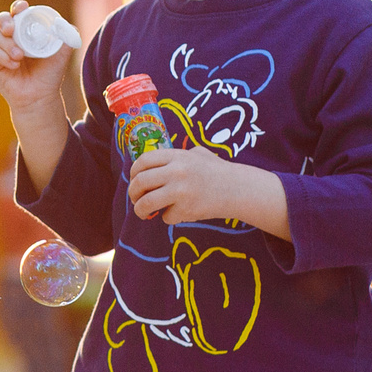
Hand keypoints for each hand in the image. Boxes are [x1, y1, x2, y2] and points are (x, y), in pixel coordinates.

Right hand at [0, 0, 72, 114]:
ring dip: (7, 44)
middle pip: (1, 20)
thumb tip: (62, 22)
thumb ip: (67, 36)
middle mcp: (12, 38)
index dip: (17, 7)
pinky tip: (15, 65)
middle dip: (4, 21)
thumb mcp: (63, 53)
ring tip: (19, 56)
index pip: (18, 13)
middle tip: (11, 30)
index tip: (22, 8)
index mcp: (26, 30)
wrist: (40, 96)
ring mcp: (1, 50)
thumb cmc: (50, 73)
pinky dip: (3, 57)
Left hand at [127, 145, 288, 236]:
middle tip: (136, 199)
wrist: (238, 189)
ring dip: (140, 210)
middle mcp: (176, 172)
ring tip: (143, 212)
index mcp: (177, 156)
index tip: (134, 180)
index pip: (143, 161)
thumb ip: (175, 156)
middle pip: (140, 182)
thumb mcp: (197, 154)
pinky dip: (169, 217)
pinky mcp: (186, 209)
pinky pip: (166, 217)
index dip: (133, 172)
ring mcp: (181, 191)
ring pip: (146, 203)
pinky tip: (179, 212)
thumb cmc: (217, 171)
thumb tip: (150, 164)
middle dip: (133, 193)